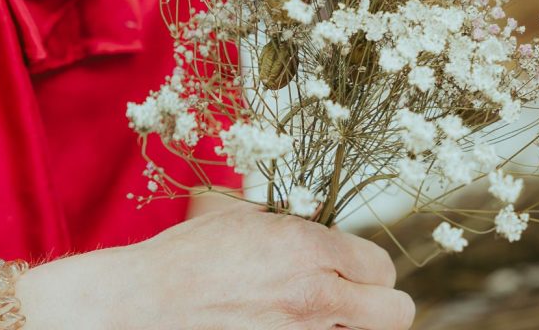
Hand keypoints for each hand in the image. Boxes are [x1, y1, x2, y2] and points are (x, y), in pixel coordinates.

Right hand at [16, 199, 414, 329]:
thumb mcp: (253, 220)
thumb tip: (337, 243)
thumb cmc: (193, 255)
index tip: (356, 269)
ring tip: (324, 313)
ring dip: (353, 324)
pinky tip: (297, 325)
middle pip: (395, 312)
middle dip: (381, 302)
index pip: (382, 267)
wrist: (143, 303)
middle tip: (358, 298)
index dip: (371, 267)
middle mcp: (315, 296)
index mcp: (309, 249)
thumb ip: (306, 231)